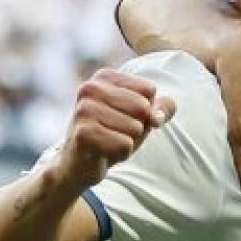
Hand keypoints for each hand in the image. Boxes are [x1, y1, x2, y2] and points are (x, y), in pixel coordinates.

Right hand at [52, 69, 175, 192]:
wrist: (79, 163)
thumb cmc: (112, 134)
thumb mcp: (140, 117)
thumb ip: (161, 108)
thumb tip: (160, 115)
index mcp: (104, 77)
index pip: (149, 90)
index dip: (146, 110)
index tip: (124, 117)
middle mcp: (90, 88)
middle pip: (144, 108)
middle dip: (138, 127)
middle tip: (115, 133)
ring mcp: (84, 110)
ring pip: (136, 128)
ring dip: (129, 142)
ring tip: (108, 142)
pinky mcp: (83, 134)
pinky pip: (125, 145)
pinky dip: (121, 154)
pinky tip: (103, 152)